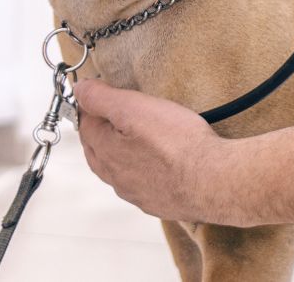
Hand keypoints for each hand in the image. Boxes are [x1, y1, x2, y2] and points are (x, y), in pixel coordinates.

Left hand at [75, 79, 233, 223]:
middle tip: (115, 110)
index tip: (103, 91)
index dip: (92, 103)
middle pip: (97, 148)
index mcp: (104, 152)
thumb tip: (80, 89)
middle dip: (101, 128)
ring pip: (119, 168)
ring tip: (136, 134)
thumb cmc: (177, 144)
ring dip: (121, 151)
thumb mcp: (134, 108)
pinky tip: (157, 161)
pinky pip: (142, 183)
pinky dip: (143, 169)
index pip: (84, 123)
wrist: (214, 181)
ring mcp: (137, 193)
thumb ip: (102, 98)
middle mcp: (116, 177)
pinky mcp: (159, 203)